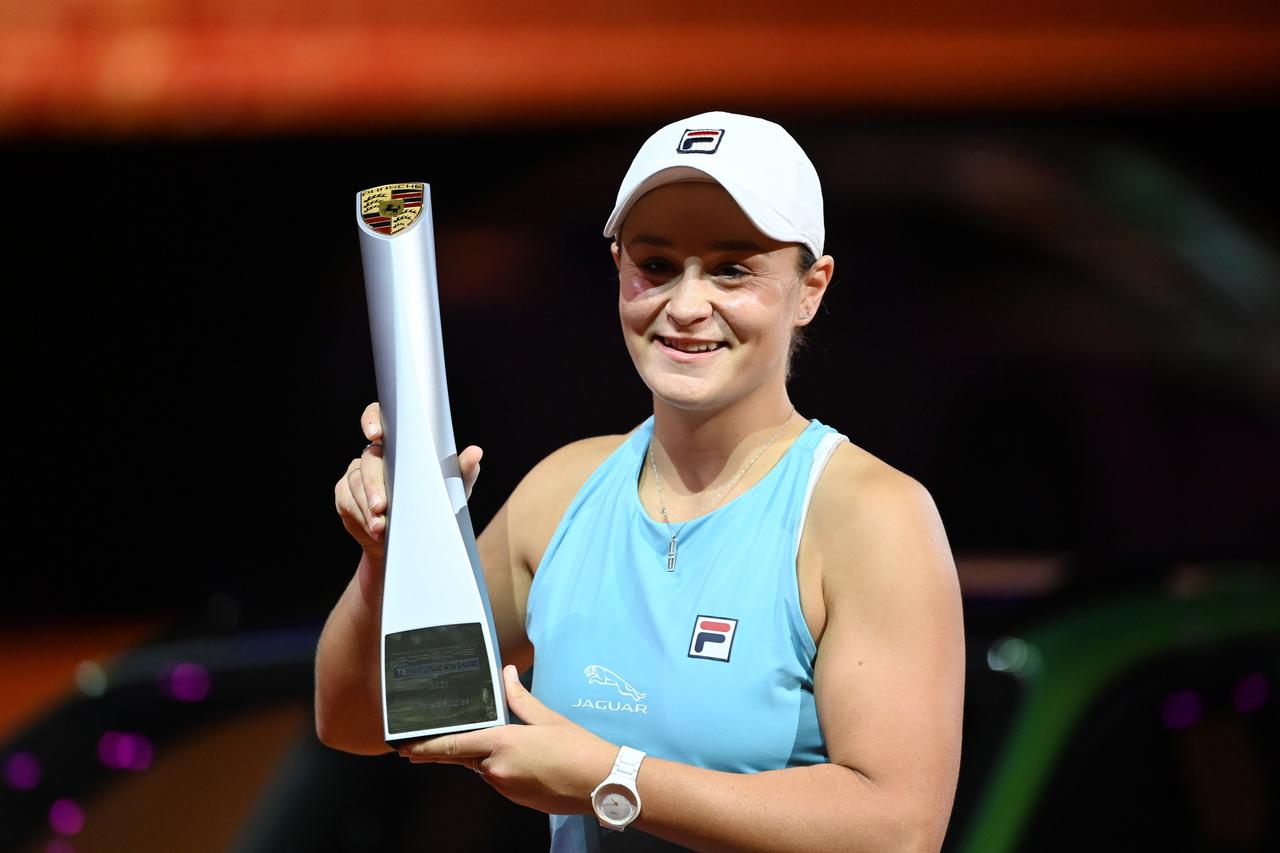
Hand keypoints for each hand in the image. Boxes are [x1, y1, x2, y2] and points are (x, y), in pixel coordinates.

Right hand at [335, 402, 483, 560]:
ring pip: (355, 484)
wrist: (413, 540)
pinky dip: (361, 517)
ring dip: (367, 507)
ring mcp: (356, 474)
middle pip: (368, 460)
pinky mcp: (345, 496)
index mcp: (397, 444)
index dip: (371, 420)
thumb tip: (475, 452)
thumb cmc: (434, 505)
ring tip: (381, 527)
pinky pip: (348, 502)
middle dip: (374, 485)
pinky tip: (373, 529)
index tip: (374, 434)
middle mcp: (373, 455)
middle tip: (382, 507)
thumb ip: (463, 471)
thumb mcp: (452, 490)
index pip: (378, 418)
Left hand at [399, 665, 616, 814]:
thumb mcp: (547, 717)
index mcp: (502, 744)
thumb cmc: (578, 748)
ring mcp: (505, 787)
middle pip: (464, 758)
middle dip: (443, 753)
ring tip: (505, 743)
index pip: (452, 746)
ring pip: (483, 768)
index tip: (404, 747)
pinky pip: (499, 779)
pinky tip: (522, 759)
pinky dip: (500, 768)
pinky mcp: (516, 799)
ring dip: (483, 757)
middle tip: (419, 748)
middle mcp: (497, 769)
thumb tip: (506, 674)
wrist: (601, 783)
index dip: (424, 747)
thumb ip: (519, 697)